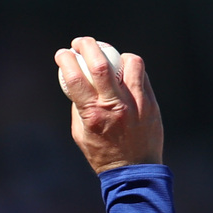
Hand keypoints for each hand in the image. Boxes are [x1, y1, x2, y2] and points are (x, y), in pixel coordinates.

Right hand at [55, 36, 163, 172]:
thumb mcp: (80, 133)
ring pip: (128, 63)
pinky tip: (125, 67)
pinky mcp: (149, 103)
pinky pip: (141, 74)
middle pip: (100, 64)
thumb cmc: (102, 153)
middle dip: (87, 46)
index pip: (75, 78)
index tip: (62, 53)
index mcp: (92, 114)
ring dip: (114, 53)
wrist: (133, 170)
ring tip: (108, 54)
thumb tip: (77, 84)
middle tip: (80, 42)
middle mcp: (114, 106)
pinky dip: (131, 65)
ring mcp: (135, 103)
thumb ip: (79, 107)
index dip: (66, 60)